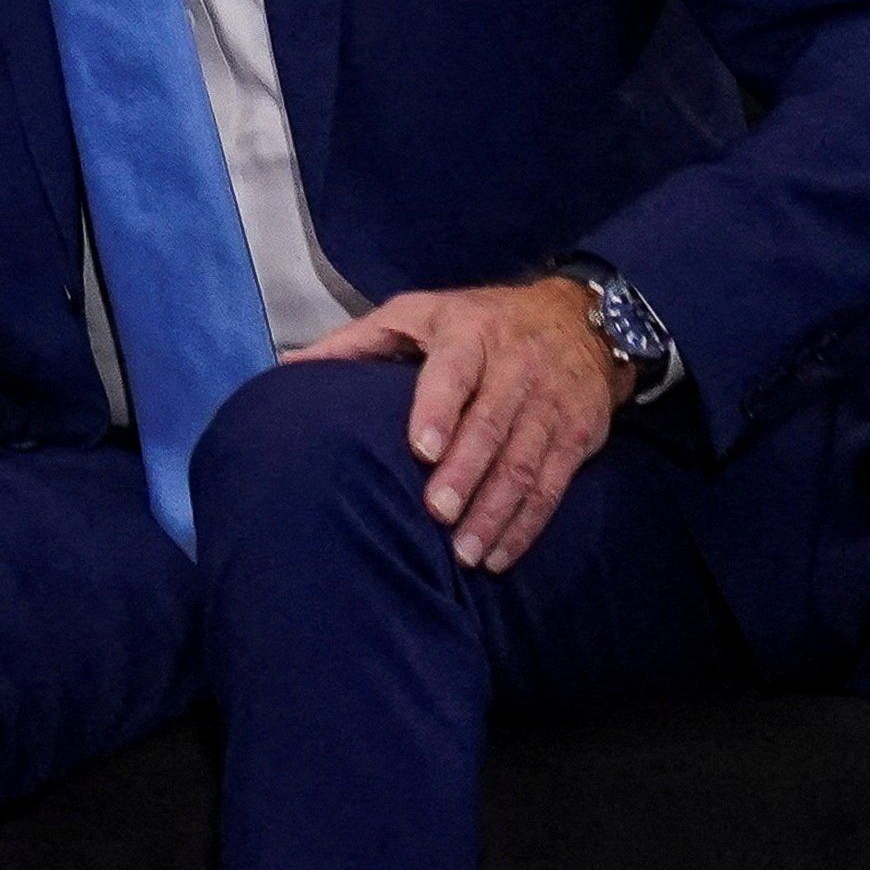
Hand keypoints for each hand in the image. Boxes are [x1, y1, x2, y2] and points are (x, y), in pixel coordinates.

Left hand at [286, 277, 631, 572]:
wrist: (579, 320)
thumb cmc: (477, 321)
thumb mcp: (417, 313)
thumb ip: (358, 341)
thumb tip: (290, 369)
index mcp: (469, 333)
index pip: (454, 371)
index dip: (439, 410)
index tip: (420, 450)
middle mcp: (515, 367)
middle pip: (491, 425)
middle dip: (465, 474)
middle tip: (436, 514)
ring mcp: (550, 404)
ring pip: (524, 463)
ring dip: (496, 512)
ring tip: (465, 554)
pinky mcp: (577, 436)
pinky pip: (552, 486)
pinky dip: (527, 525)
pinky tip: (498, 556)